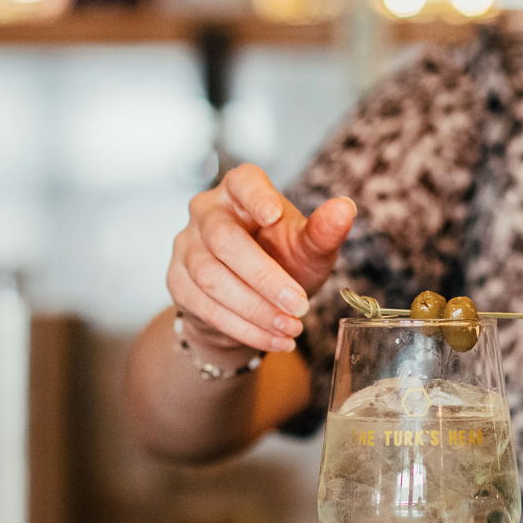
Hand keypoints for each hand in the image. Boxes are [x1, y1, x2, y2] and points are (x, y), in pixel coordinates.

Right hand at [167, 163, 356, 354]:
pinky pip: (205, 307)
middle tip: (300, 306)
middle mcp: (206, 212)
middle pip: (225, 240)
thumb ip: (324, 231)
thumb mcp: (309, 247)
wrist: (254, 299)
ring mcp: (186, 246)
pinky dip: (244, 328)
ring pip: (212, 277)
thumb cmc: (284, 259)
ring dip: (255, 310)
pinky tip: (275, 340)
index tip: (274, 215)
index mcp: (240, 190)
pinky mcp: (177, 282)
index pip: (243, 181)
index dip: (256, 196)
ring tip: (292, 328)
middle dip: (265, 278)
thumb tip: (345, 208)